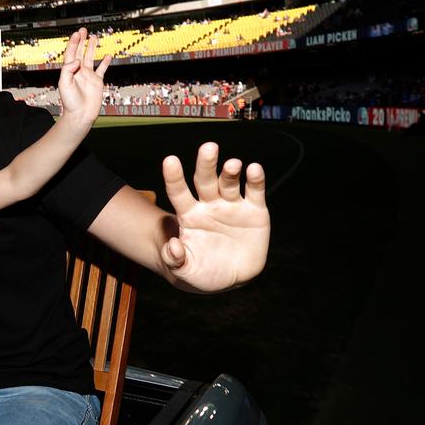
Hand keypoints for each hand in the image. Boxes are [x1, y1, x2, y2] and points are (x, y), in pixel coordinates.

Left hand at [57, 27, 111, 125]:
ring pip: (91, 58)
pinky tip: (108, 56)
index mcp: (70, 71)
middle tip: (83, 30)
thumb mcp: (64, 84)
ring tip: (94, 37)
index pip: (71, 53)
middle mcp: (79, 72)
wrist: (80, 115)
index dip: (74, 43)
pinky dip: (105, 63)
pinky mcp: (97, 82)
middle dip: (81, 41)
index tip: (77, 34)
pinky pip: (102, 69)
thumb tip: (78, 60)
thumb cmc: (70, 102)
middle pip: (80, 52)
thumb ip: (68, 70)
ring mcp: (88, 76)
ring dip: (91, 47)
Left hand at [160, 142, 269, 291]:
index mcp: (189, 215)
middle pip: (205, 180)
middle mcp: (209, 205)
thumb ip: (175, 260)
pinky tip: (253, 169)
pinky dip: (255, 179)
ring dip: (231, 172)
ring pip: (229, 182)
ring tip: (233, 164)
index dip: (174, 177)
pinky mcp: (254, 210)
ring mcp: (232, 205)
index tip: (170, 160)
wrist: (230, 277)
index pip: (179, 193)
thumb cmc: (202, 271)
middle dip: (206, 164)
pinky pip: (254, 191)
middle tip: (209, 147)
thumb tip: (173, 246)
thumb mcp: (185, 271)